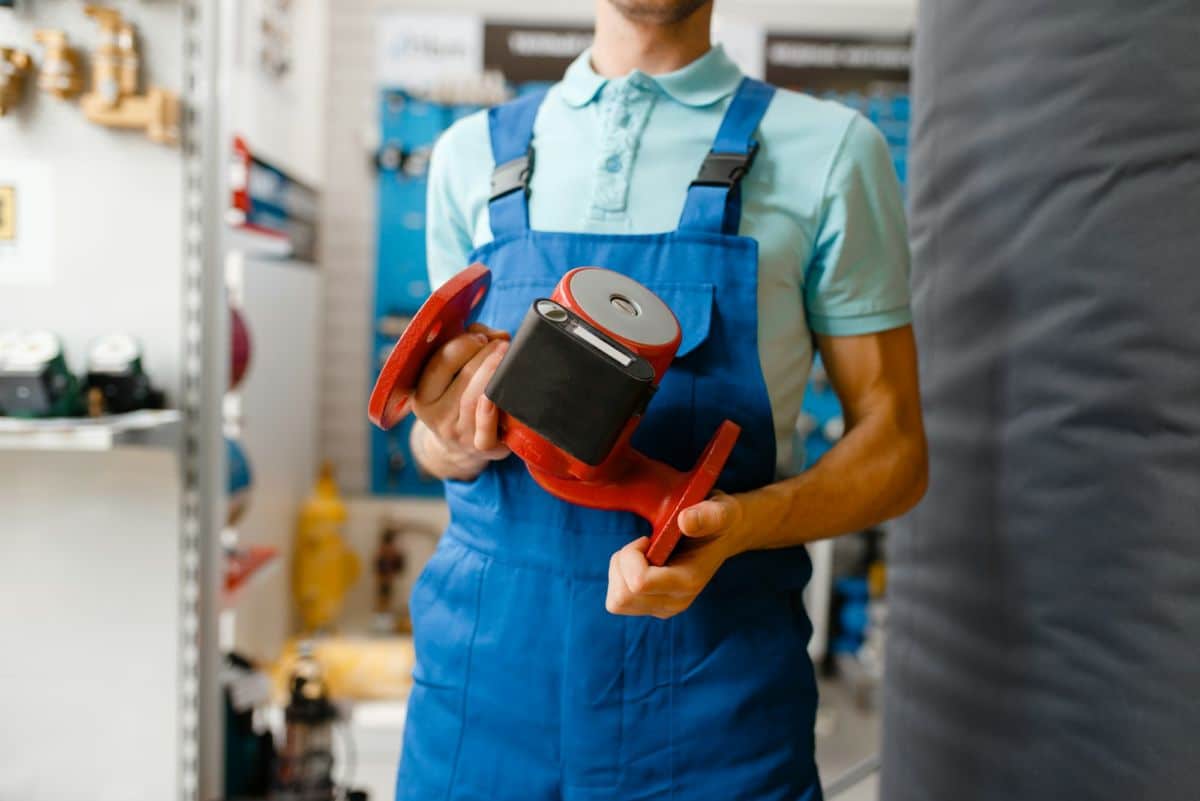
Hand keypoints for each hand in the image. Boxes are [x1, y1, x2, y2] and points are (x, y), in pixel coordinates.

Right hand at [411, 323, 510, 473]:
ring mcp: (458, 433)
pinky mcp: (480, 447)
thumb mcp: (453, 373)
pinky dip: (492, 407)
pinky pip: (485, 427)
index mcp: (422, 394)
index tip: (480, 337)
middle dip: (485, 354)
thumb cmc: (461, 397)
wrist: (463, 447)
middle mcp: (435, 416)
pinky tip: (502, 389)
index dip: (463, 344)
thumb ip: (468, 345)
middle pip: (463, 376)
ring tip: (507, 356)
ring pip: (475, 397)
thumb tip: (494, 335)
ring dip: (494, 371)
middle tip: (501, 344)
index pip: (440, 362)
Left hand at [606, 492, 757, 618]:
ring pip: (617, 602)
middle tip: (642, 545)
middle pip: (622, 597)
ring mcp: (663, 608)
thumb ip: (707, 515)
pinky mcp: (653, 607)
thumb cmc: (718, 520)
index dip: (631, 555)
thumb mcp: (719, 511)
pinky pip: (618, 601)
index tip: (647, 539)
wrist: (725, 535)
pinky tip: (639, 564)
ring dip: (619, 572)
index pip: (639, 583)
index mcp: (688, 582)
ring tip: (641, 554)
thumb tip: (685, 521)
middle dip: (622, 564)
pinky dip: (620, 579)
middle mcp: (675, 602)